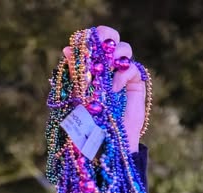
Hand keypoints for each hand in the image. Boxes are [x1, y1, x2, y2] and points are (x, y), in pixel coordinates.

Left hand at [63, 27, 146, 151]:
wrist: (103, 145)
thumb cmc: (85, 125)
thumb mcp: (76, 96)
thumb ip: (74, 74)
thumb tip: (66, 49)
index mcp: (92, 67)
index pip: (95, 42)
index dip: (94, 36)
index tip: (87, 39)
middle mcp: (107, 68)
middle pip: (112, 39)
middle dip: (108, 37)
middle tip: (102, 46)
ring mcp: (122, 76)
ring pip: (125, 50)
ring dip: (115, 55)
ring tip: (107, 71)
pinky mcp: (136, 86)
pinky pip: (132, 69)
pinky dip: (123, 74)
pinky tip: (114, 88)